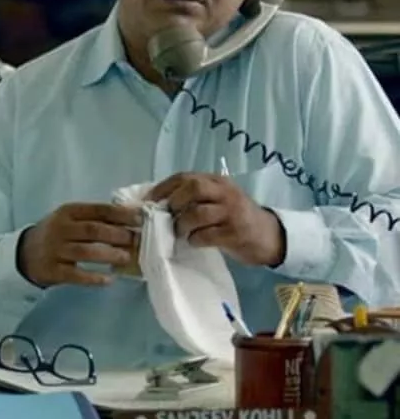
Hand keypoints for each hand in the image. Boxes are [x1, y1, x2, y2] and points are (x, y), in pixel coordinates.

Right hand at [17, 202, 142, 287]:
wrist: (25, 253)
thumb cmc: (58, 233)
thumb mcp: (72, 219)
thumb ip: (96, 218)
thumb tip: (131, 219)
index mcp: (69, 211)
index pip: (98, 210)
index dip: (120, 214)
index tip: (139, 218)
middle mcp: (61, 228)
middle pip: (93, 230)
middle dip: (117, 235)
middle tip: (136, 240)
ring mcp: (55, 250)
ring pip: (86, 252)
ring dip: (109, 255)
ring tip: (126, 258)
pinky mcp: (52, 270)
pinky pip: (75, 275)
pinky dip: (93, 278)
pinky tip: (109, 280)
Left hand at [147, 172, 285, 266]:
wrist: (270, 236)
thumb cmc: (237, 218)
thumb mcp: (220, 200)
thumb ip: (197, 197)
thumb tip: (161, 204)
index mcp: (218, 182)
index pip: (186, 176)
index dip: (164, 187)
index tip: (149, 200)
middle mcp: (225, 192)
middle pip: (193, 187)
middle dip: (175, 201)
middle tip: (168, 216)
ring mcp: (231, 212)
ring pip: (198, 212)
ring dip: (182, 224)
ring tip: (180, 232)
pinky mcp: (235, 233)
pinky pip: (207, 235)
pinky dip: (195, 239)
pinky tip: (194, 242)